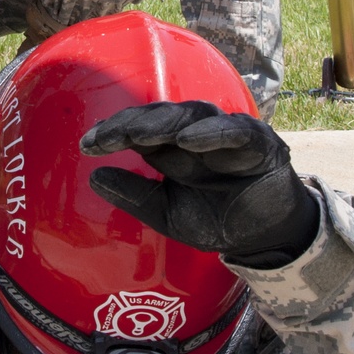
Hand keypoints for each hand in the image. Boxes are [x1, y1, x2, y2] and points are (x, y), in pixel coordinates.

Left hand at [81, 101, 319, 266]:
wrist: (265, 237)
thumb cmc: (216, 218)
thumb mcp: (169, 214)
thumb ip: (136, 197)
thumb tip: (94, 178)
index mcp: (172, 147)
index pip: (139, 129)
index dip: (114, 133)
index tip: (88, 145)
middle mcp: (196, 133)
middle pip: (161, 117)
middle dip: (132, 124)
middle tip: (106, 137)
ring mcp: (227, 133)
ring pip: (193, 116)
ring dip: (164, 123)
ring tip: (138, 134)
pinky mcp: (259, 141)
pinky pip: (235, 130)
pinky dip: (212, 132)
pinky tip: (189, 140)